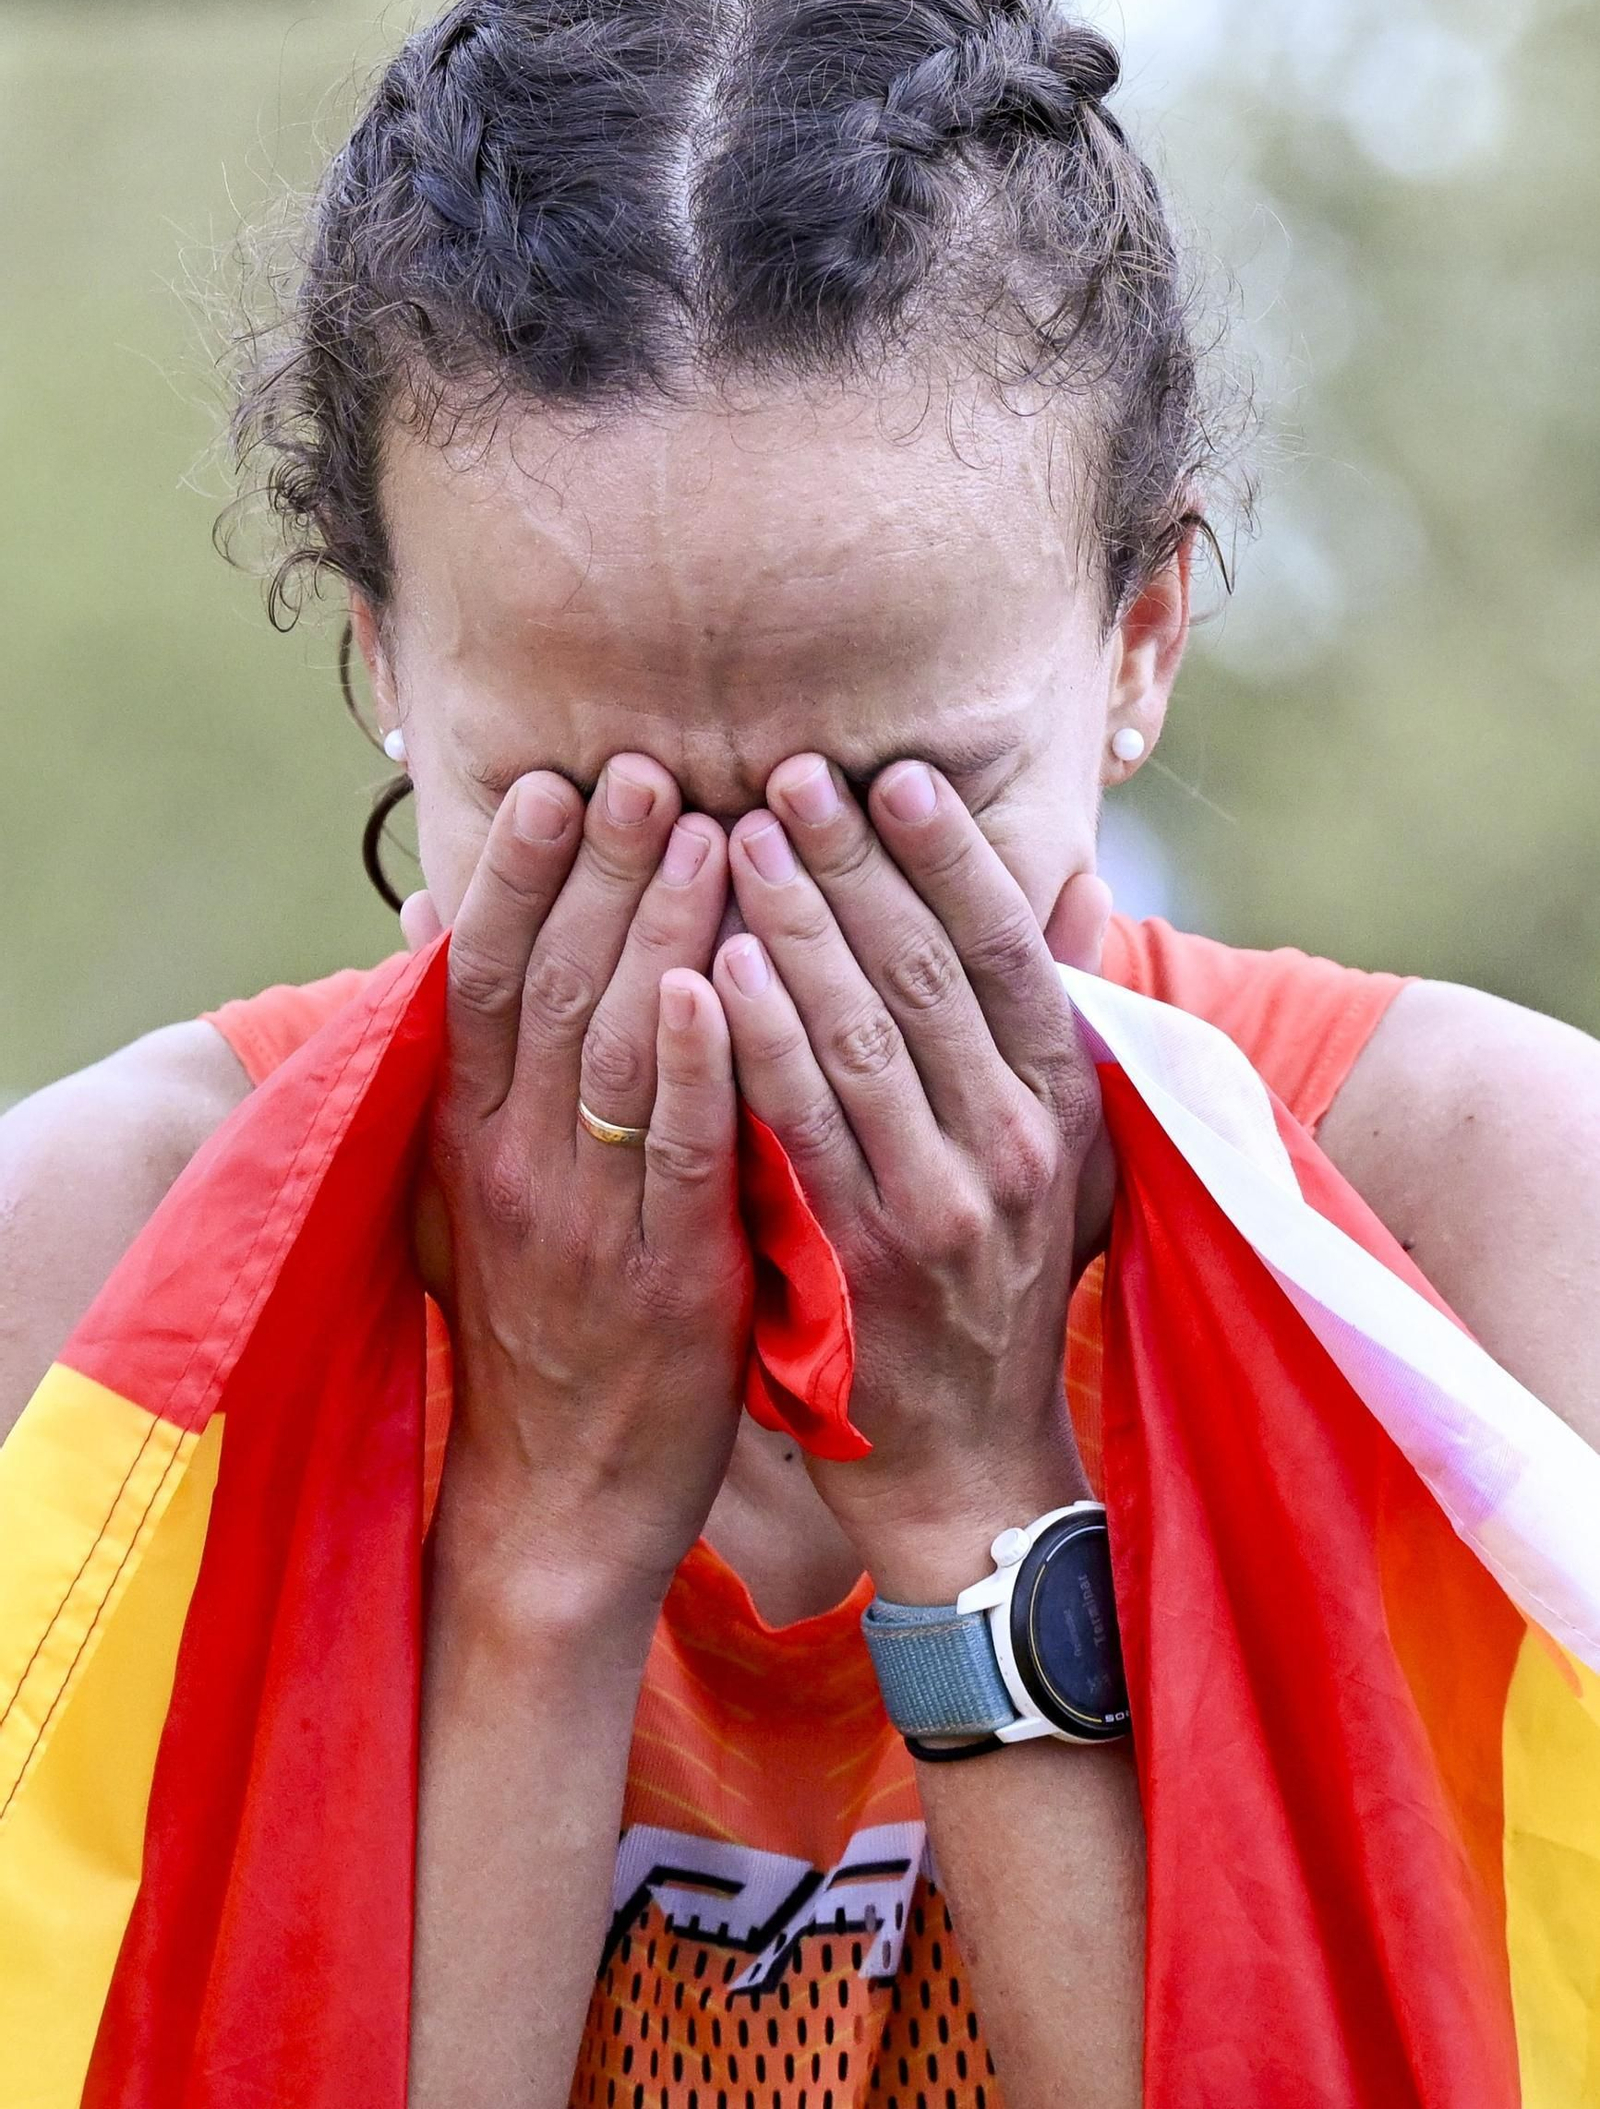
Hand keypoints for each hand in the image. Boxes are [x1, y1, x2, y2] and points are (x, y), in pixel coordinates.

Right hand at [415, 755, 752, 1624]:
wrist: (557, 1497)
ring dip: (658, 934)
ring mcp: (586, 1222)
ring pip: (614, 1050)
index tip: (559, 782)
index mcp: (466, 1136)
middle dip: (601, 873)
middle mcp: (512, 1165)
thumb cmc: (528, 1323)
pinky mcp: (665, 1281)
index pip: (481, 976)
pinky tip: (713, 984)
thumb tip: (420, 914)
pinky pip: (675, 1155)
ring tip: (707, 830)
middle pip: (550, 988)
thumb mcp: (463, 1187)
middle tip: (646, 769)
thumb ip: (460, 1058)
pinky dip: (691, 1065)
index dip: (518, 876)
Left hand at [712, 754, 1112, 1602]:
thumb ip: (1062, 1016)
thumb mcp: (1068, 1153)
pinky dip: (754, 1041)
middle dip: (853, 866)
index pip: (1006, 952)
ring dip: (795, 928)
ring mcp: (934, 1205)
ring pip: (859, 1036)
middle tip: (786, 776)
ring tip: (735, 838)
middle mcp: (1012, 1147)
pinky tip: (709, 968)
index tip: (894, 774)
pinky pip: (797, 1127)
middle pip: (924, 973)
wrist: (966, 1461)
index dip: (952, 857)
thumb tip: (1079, 880)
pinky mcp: (853, 1259)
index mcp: (1062, 1105)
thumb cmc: (1003, 1281)